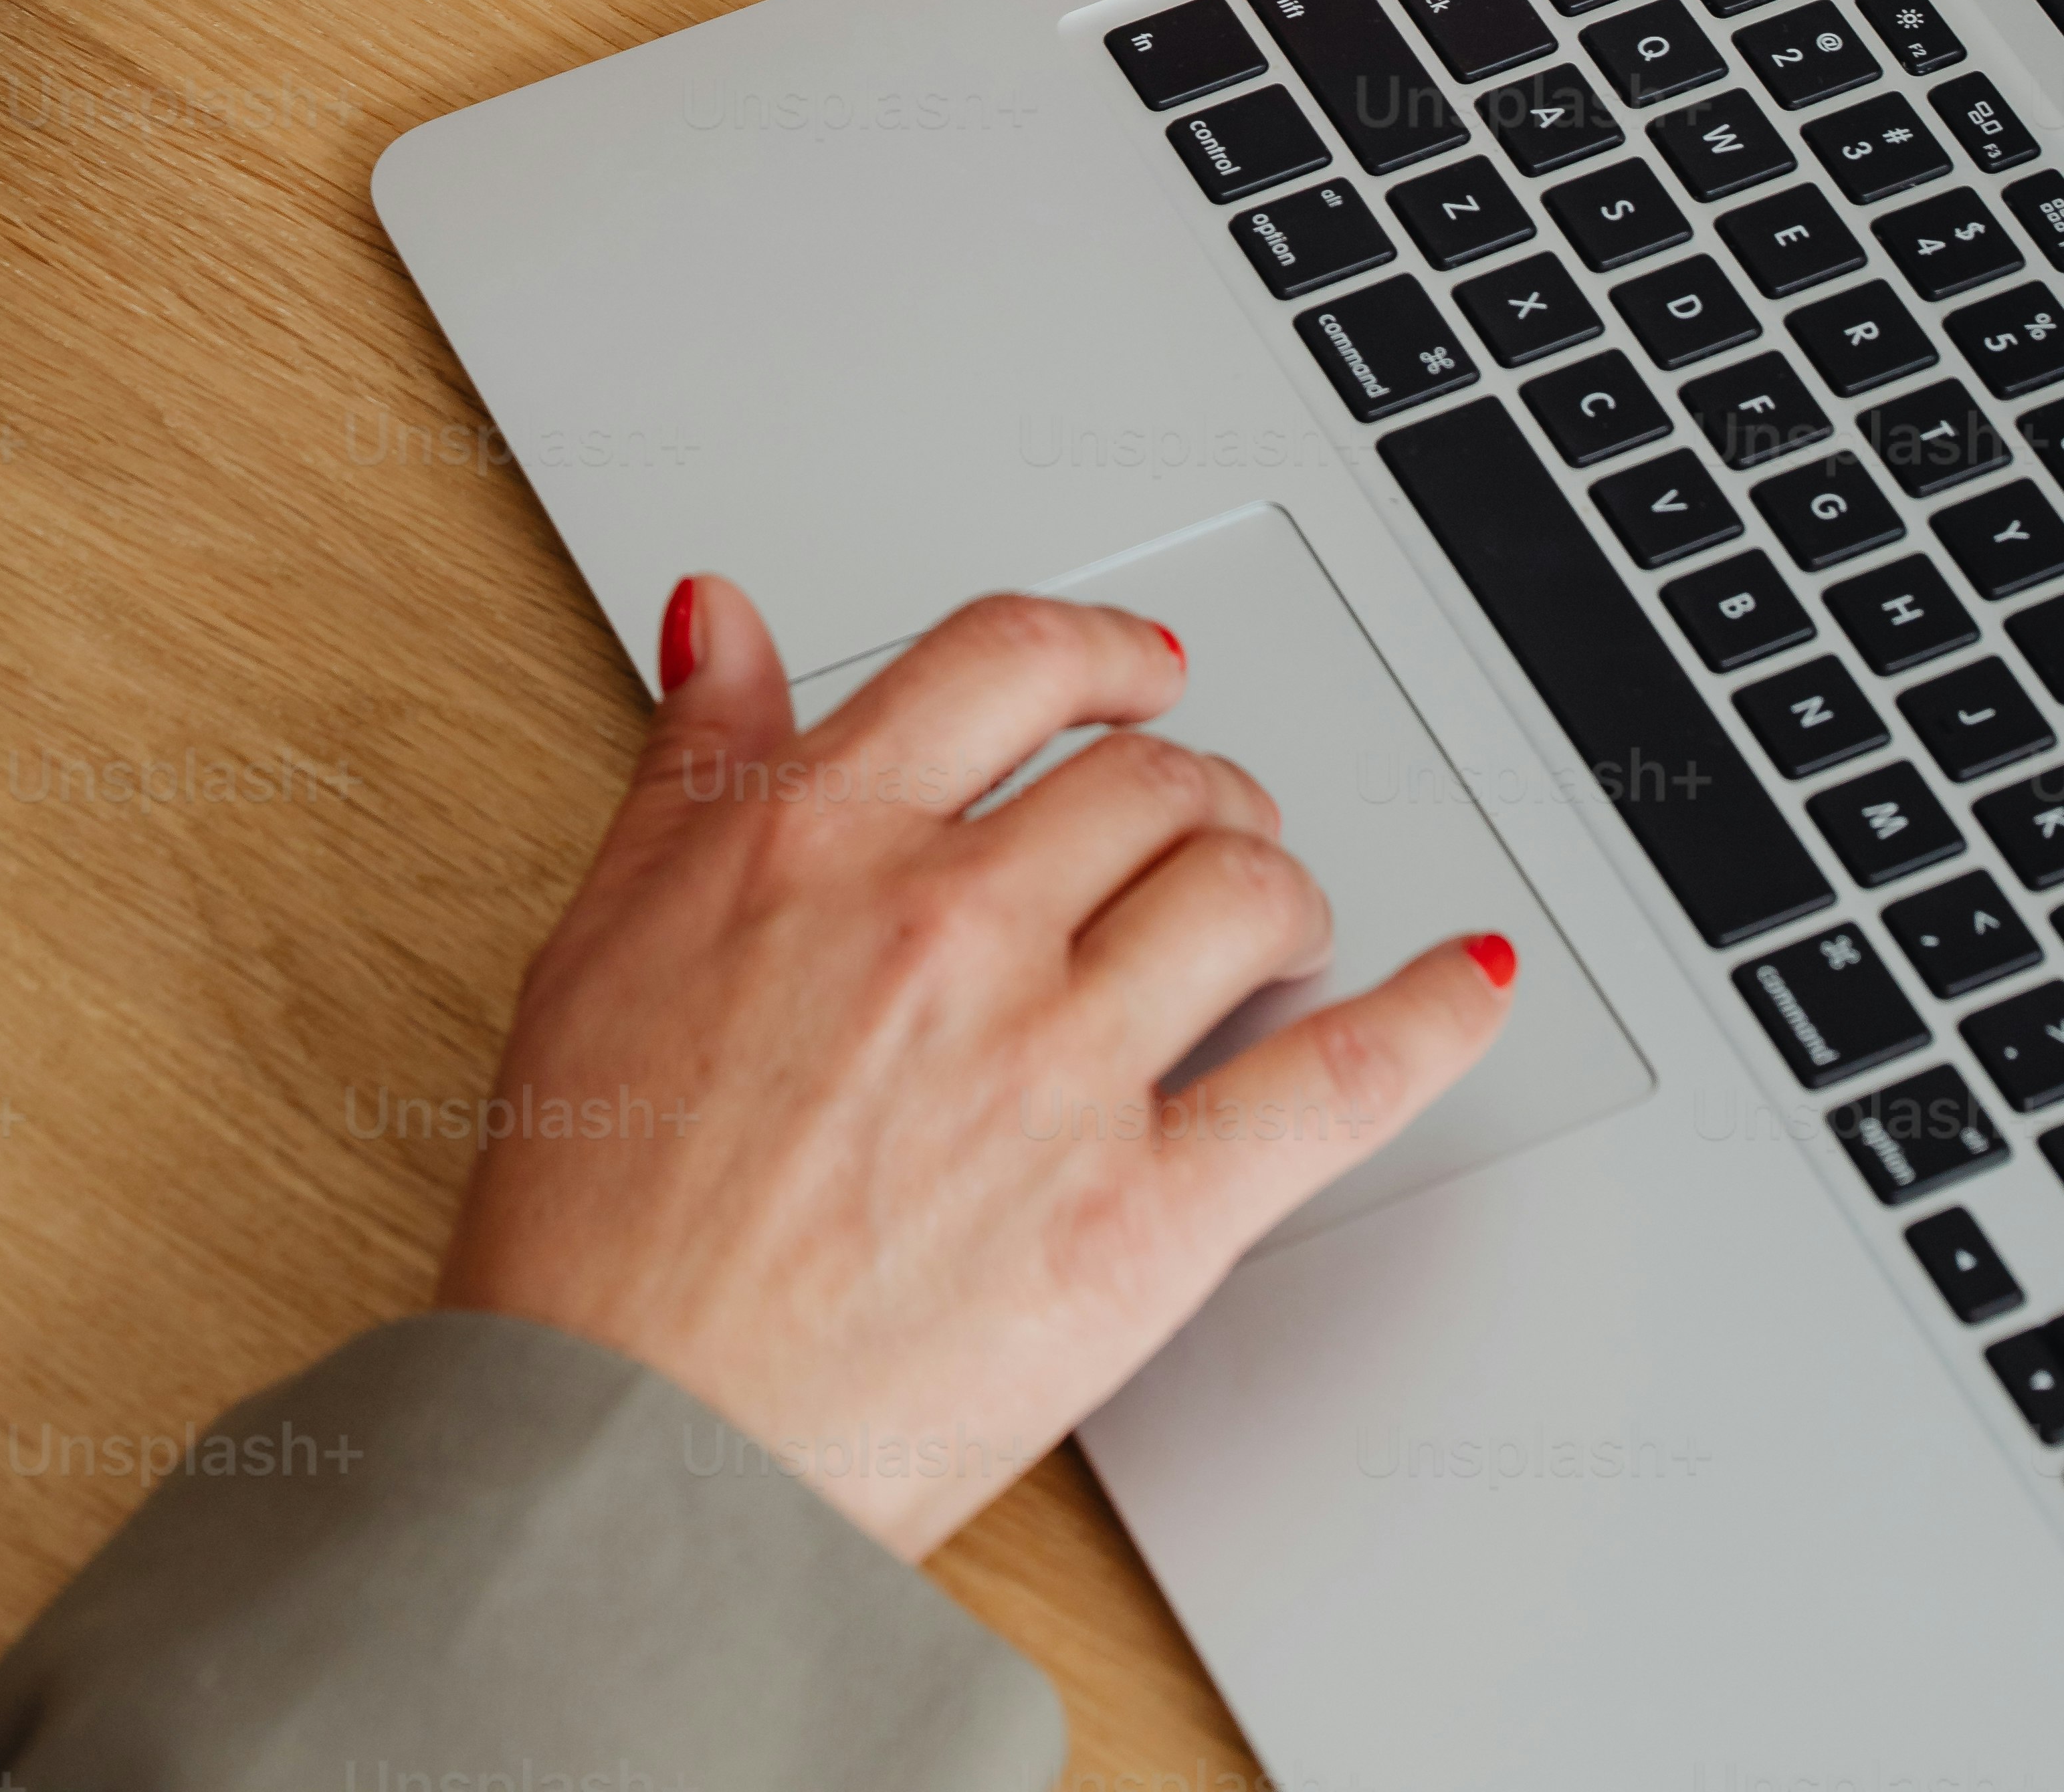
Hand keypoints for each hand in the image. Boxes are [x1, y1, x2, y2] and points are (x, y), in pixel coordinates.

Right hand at [437, 574, 1513, 1559]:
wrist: (621, 1441)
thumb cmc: (596, 1215)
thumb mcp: (605, 932)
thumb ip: (696, 759)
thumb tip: (723, 621)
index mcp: (823, 839)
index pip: (1010, 662)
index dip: (1101, 651)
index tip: (1141, 668)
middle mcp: (954, 925)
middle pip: (1149, 781)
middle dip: (1194, 786)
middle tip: (1202, 820)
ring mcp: (1060, 1069)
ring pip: (1244, 894)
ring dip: (1280, 885)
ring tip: (1275, 915)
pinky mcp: (1141, 1219)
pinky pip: (1330, 1086)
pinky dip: (1426, 1023)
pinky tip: (1467, 983)